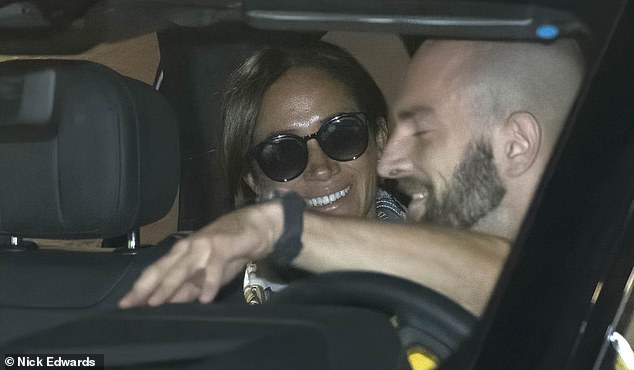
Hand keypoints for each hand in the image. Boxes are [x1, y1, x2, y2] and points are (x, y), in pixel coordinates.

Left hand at [118, 202, 282, 307]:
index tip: (124, 304)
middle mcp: (187, 248)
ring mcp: (204, 246)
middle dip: (146, 288)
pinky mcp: (222, 247)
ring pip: (182, 268)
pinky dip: (209, 284)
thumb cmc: (229, 250)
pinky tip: (206, 299)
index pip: (155, 271)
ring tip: (157, 302)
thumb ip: (190, 287)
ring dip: (169, 285)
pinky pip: (214, 269)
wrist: (256, 227)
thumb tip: (170, 305)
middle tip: (132, 304)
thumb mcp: (207, 273)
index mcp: (180, 253)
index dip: (139, 288)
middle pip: (163, 270)